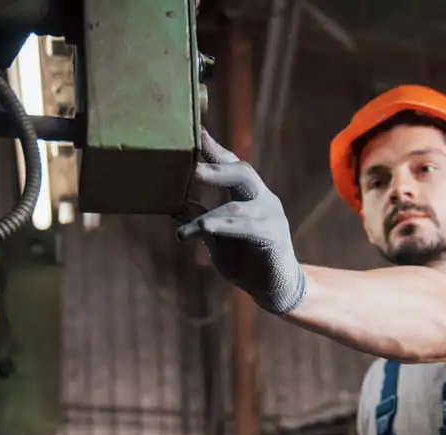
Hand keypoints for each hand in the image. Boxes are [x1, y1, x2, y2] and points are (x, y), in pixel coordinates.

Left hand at [176, 129, 307, 314]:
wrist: (273, 290)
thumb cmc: (245, 261)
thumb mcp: (216, 237)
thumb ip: (198, 217)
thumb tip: (171, 201)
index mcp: (249, 195)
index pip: (232, 165)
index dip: (215, 150)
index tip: (196, 132)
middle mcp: (263, 199)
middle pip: (243, 173)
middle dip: (218, 168)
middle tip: (193, 168)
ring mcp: (271, 216)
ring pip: (237, 206)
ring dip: (208, 217)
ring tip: (184, 229)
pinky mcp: (274, 236)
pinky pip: (245, 228)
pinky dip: (219, 229)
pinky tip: (197, 233)